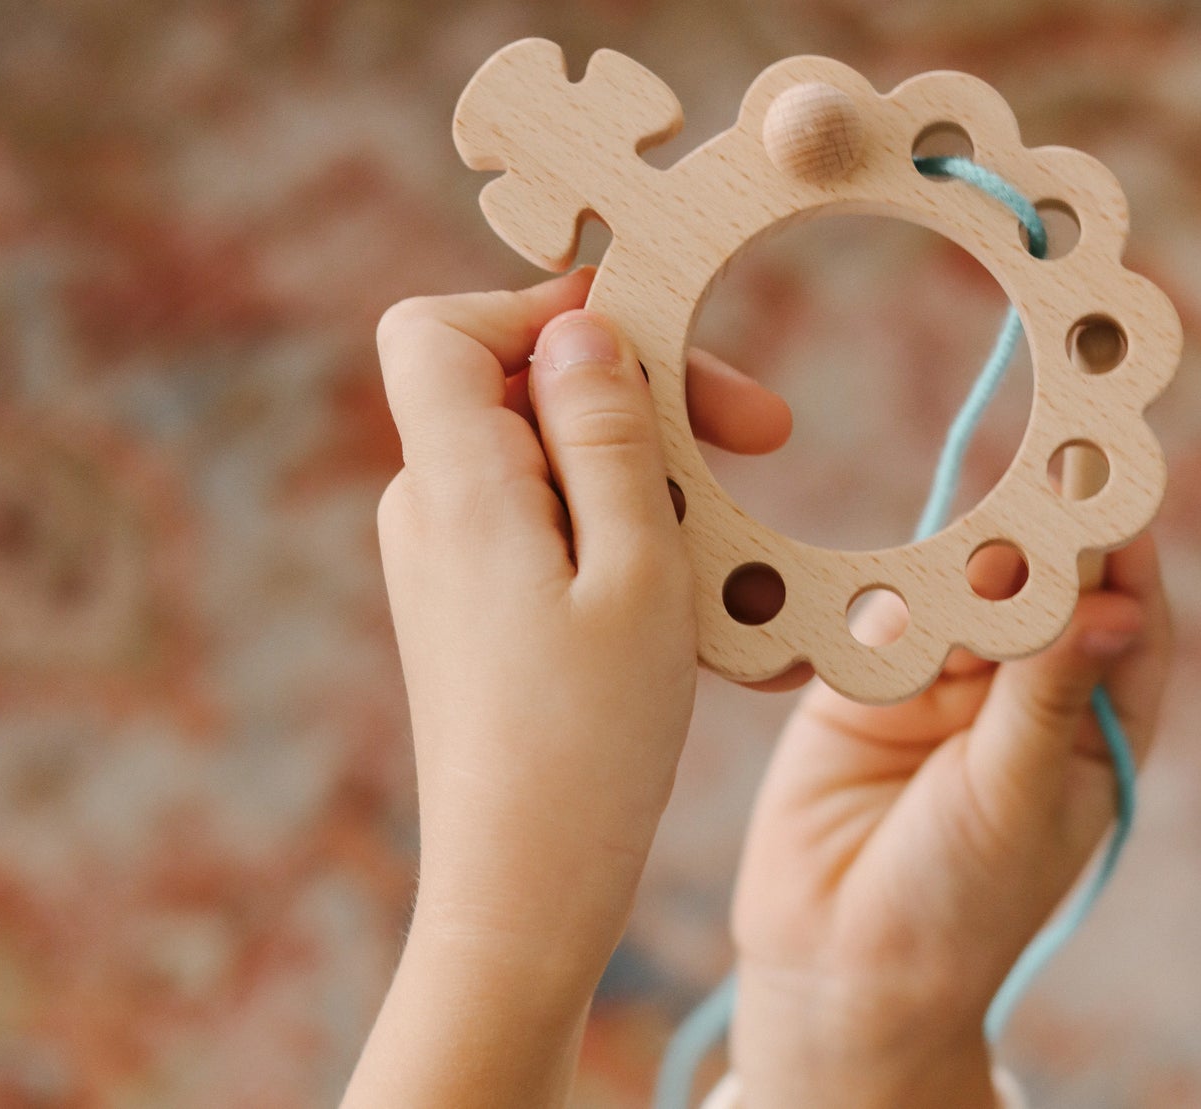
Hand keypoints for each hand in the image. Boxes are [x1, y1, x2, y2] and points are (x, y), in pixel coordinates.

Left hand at [343, 268, 789, 1107]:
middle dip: (641, 392)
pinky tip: (694, 586)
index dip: (535, 308)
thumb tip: (580, 324)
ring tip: (737, 537)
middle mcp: (431, 507)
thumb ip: (606, 431)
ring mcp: (448, 557)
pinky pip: (549, 519)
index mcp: (457, 484)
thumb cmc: (591, 739)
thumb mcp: (635, 566)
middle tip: (769, 433)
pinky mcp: (474, 600)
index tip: (645, 335)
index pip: (439, 328)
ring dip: (649, 470)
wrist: (522, 891)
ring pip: (549, 454)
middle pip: (517, 383)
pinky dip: (624, 526)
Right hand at [728, 537, 1173, 1108]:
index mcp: (1092, 725)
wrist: (835, 960)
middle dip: (1039, 547)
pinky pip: (883, 615)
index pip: (1125, 619)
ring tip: (972, 570)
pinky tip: (896, 622)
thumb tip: (1114, 605)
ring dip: (963, 573)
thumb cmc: (960, 902)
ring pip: (960, 590)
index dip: (1123, 550)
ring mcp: (942, 681)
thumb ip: (1048, 692)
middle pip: (1041, 589)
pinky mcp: (865, 679)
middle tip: (1036, 500)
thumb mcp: (1018, 795)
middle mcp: (1022, 692)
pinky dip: (889, 605)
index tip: (1115, 478)